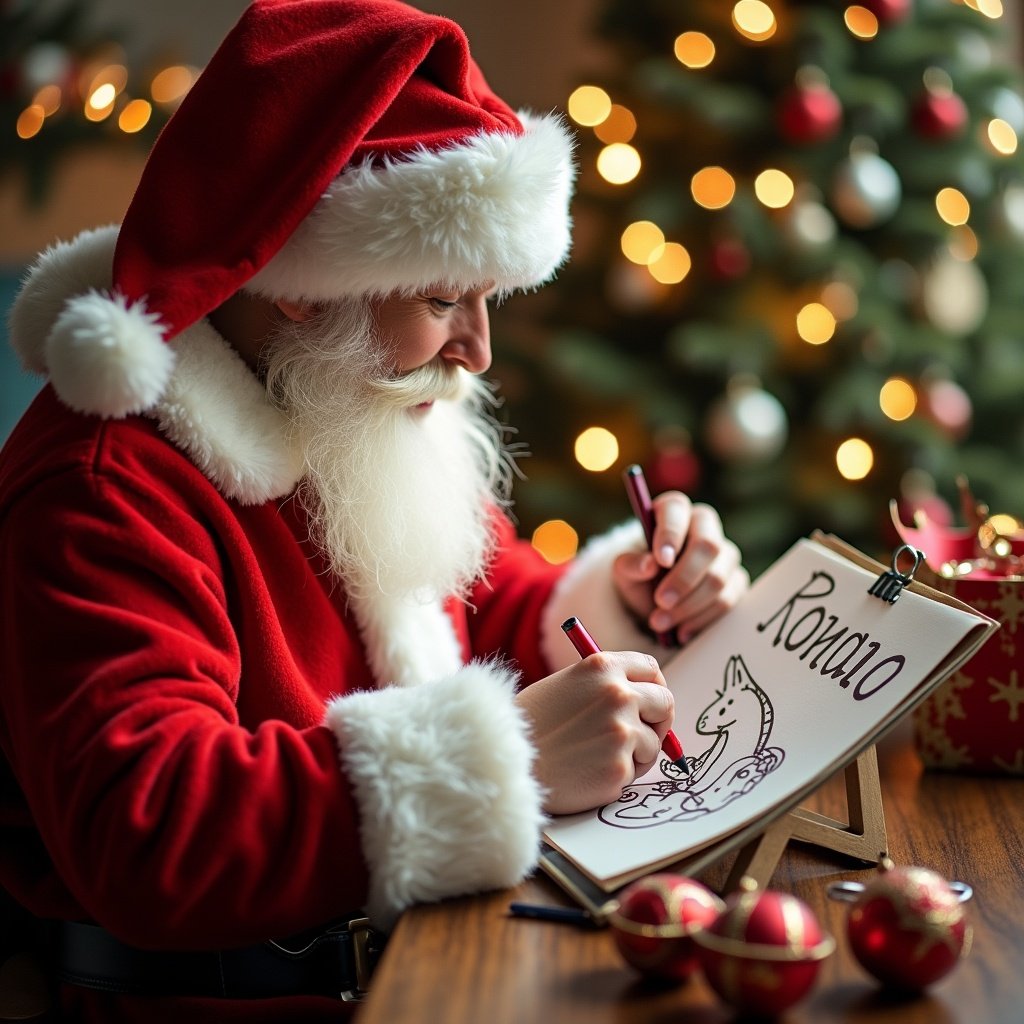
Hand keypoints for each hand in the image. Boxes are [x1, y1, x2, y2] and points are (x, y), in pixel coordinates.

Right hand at [515, 652, 673, 814]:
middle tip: (641, 734)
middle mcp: (617, 693)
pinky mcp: (619, 767)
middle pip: (665, 703)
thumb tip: (648, 700)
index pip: (652, 670)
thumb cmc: (534, 723)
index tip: (649, 702)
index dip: (653, 687)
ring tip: (598, 755)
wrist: (505, 760)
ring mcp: (621, 731)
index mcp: (602, 666)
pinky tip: (591, 771)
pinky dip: (620, 774)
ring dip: (636, 752)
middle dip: (657, 720)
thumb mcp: (567, 684)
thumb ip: (606, 685)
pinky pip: (637, 771)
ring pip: (654, 743)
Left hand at [612, 492, 748, 644]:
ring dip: (688, 606)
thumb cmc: (639, 577)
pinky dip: (701, 620)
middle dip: (684, 578)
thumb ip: (630, 565)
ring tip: (659, 622)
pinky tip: (680, 631)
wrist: (654, 603)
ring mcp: (725, 555)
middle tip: (660, 602)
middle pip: (708, 545)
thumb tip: (649, 564)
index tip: (661, 560)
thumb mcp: (624, 572)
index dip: (671, 534)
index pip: (676, 510)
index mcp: (674, 512)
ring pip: (718, 579)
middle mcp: (704, 527)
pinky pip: (726, 601)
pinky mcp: (736, 582)